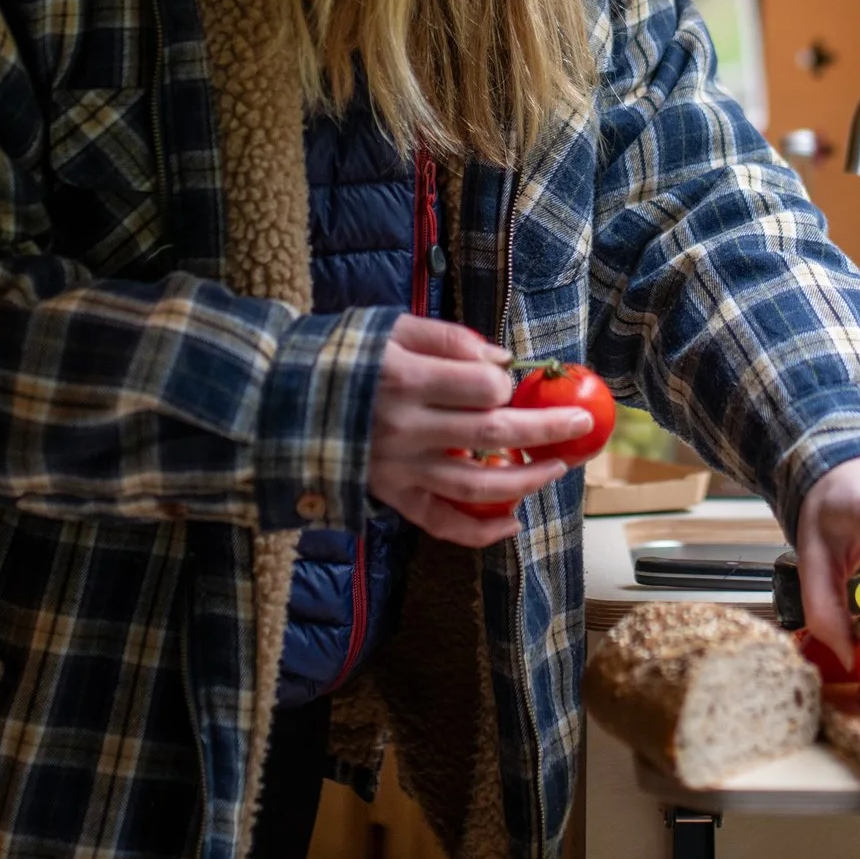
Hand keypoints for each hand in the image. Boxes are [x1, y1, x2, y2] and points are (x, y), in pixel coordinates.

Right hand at [366, 317, 595, 546]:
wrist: (278, 399)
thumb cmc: (343, 355)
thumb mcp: (390, 328)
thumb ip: (449, 339)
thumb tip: (503, 361)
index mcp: (404, 378)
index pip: (482, 387)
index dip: (507, 382)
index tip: (508, 378)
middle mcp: (404, 427)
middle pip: (494, 432)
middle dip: (547, 429)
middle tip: (581, 425)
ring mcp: (398, 468)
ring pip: (478, 485)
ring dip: (527, 479)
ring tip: (558, 468)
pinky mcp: (389, 496)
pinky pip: (441, 523)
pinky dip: (480, 530)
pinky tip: (513, 521)